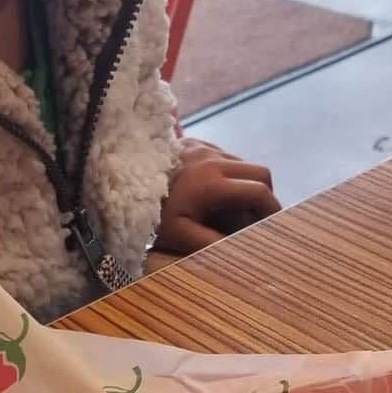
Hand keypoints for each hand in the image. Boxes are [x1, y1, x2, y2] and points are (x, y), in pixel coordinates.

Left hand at [155, 141, 280, 253]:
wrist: (119, 181)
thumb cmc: (150, 214)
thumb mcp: (179, 235)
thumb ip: (213, 243)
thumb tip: (243, 250)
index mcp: (213, 183)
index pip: (260, 190)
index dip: (272, 209)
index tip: (271, 225)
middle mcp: (213, 159)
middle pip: (260, 172)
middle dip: (264, 195)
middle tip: (255, 217)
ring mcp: (204, 147)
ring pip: (243, 163)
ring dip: (244, 184)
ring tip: (230, 207)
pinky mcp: (194, 142)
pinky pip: (224, 156)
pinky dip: (227, 173)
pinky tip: (212, 191)